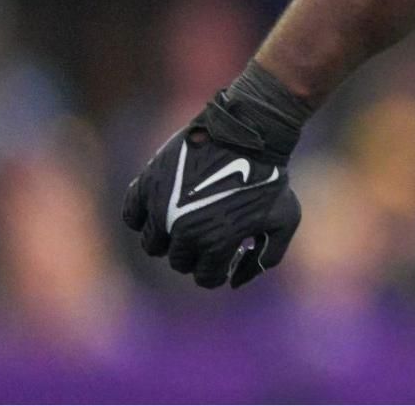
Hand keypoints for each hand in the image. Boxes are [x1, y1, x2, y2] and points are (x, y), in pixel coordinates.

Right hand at [122, 63, 306, 288]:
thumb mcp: (284, 219)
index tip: (227, 254)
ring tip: (188, 220)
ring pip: (153, 244)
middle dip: (196, 253)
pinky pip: (131, 215)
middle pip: (179, 260)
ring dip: (169, 239)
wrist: (249, 132)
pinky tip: (163, 208)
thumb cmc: (269, 176)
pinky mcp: (149, 184)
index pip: (205, 277)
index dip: (219, 269)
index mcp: (216, 243)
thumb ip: (265, 257)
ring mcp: (162, 207)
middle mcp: (184, 230)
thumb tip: (236, 281)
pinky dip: (142, 217)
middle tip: (211, 233)